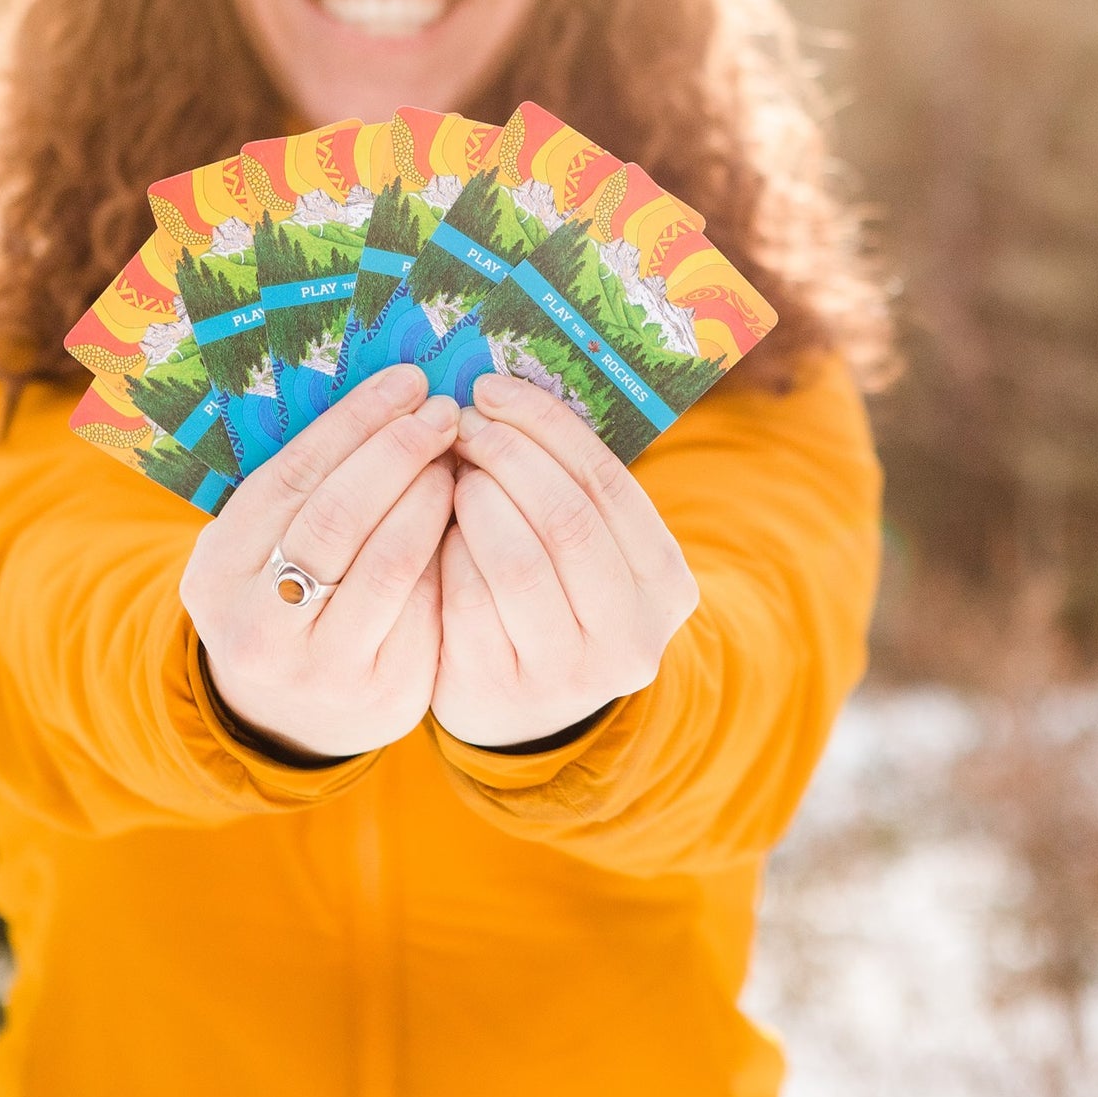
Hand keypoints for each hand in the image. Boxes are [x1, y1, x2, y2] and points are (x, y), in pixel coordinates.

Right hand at [179, 363, 459, 759]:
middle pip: (337, 517)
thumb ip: (301, 489)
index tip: (406, 383)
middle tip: (441, 413)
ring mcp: (320, 667)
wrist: (283, 719)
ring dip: (430, 498)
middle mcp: (258, 624)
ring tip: (454, 459)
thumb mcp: (256, 548)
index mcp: (218, 571)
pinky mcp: (383, 693)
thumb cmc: (278, 599)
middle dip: (398, 453)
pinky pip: (426, 607)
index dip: (356, 422)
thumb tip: (387, 398)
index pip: (293, 476)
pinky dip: (448, 551)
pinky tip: (465, 517)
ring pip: (388, 563)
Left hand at [432, 373, 699, 749]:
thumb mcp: (587, 550)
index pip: (607, 482)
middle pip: (567, 518)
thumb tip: (501, 391)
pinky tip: (432, 525)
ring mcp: (569, 672)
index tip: (491, 388)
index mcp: (664, 581)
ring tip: (450, 471)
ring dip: (475, 500)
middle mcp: (631, 633)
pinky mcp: (503, 688)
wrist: (521, 707)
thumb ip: (566, 483)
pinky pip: (468, 599)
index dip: (544, 425)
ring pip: (518, 561)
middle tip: (462, 425)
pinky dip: (447, 550)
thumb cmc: (553, 596)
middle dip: (506, 456)